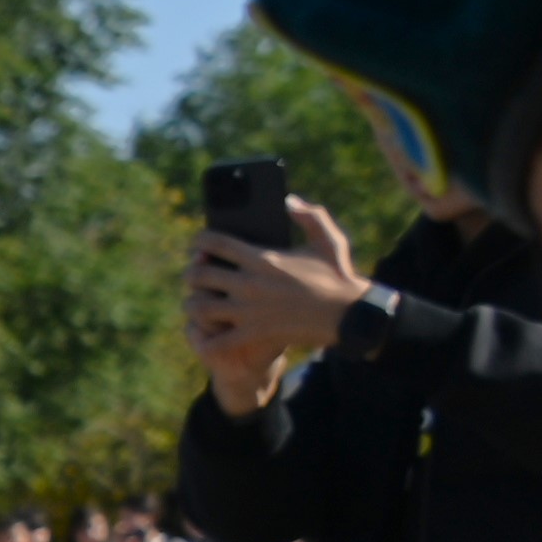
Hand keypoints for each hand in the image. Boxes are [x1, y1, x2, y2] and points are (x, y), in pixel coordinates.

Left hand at [182, 204, 365, 414]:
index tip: (199, 245)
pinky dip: (206, 340)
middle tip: (195, 276)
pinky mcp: (254, 334)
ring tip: (197, 303)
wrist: (350, 315)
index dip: (200, 242)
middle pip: (199, 275)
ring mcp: (249, 310)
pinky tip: (206, 336)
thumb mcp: (329, 241)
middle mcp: (250, 283)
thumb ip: (310, 216)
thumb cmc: (339, 276)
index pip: (216, 243)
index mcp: (263, 258)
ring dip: (193, 305)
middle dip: (191, 275)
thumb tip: (289, 200)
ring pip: (200, 307)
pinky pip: (217, 341)